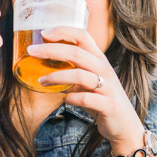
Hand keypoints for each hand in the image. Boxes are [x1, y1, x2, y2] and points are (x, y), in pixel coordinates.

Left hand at [26, 26, 144, 151]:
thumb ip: (73, 71)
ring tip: (42, 81)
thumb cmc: (101, 100)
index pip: (83, 36)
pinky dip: (72, 98)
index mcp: (99, 60)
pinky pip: (86, 99)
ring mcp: (108, 87)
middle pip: (76, 53)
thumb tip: (45, 64)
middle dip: (51, 50)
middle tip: (32, 52)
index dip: (63, 31)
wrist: (124, 125)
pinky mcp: (108, 105)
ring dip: (57, 77)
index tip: (43, 32)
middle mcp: (104, 70)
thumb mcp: (88, 81)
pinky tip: (65, 100)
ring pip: (80, 75)